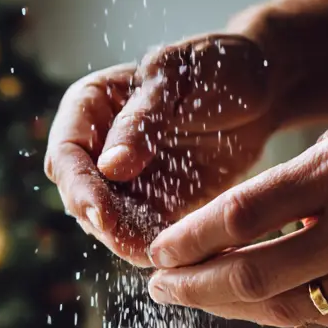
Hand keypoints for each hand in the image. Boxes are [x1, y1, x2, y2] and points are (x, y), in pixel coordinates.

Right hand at [45, 34, 275, 264]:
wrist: (260, 92)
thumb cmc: (215, 68)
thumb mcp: (177, 79)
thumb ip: (142, 119)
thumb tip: (110, 167)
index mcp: (90, 108)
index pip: (66, 155)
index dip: (79, 188)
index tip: (102, 214)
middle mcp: (99, 149)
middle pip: (82, 199)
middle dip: (105, 226)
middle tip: (134, 246)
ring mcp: (125, 183)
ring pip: (111, 226)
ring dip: (130, 244)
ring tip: (160, 257)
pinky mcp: (156, 208)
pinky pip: (146, 236)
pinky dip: (158, 249)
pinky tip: (179, 259)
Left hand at [145, 113, 327, 327]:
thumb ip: (301, 180)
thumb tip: (230, 223)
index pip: (245, 214)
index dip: (190, 239)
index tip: (157, 251)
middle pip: (252, 276)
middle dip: (194, 285)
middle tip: (159, 286)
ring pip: (282, 309)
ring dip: (228, 306)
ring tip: (194, 296)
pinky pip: (320, 320)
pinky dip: (277, 313)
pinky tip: (249, 304)